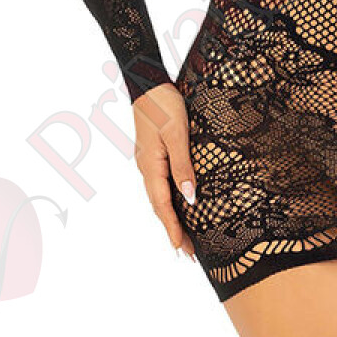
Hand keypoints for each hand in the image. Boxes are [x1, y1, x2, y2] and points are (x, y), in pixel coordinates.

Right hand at [132, 83, 196, 260]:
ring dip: (171, 217)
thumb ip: (183, 166)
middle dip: (174, 229)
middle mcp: (146, 168)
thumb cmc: (165, 105)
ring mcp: (148, 161)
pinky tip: (178, 202)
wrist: (149, 83)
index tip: (181, 250)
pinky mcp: (152, 154)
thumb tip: (190, 198)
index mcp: (150, 166)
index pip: (162, 205)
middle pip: (159, 206)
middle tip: (188, 253)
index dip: (173, 228)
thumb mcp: (178, 134)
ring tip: (186, 235)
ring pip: (159, 196)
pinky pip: (160, 184)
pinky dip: (169, 200)